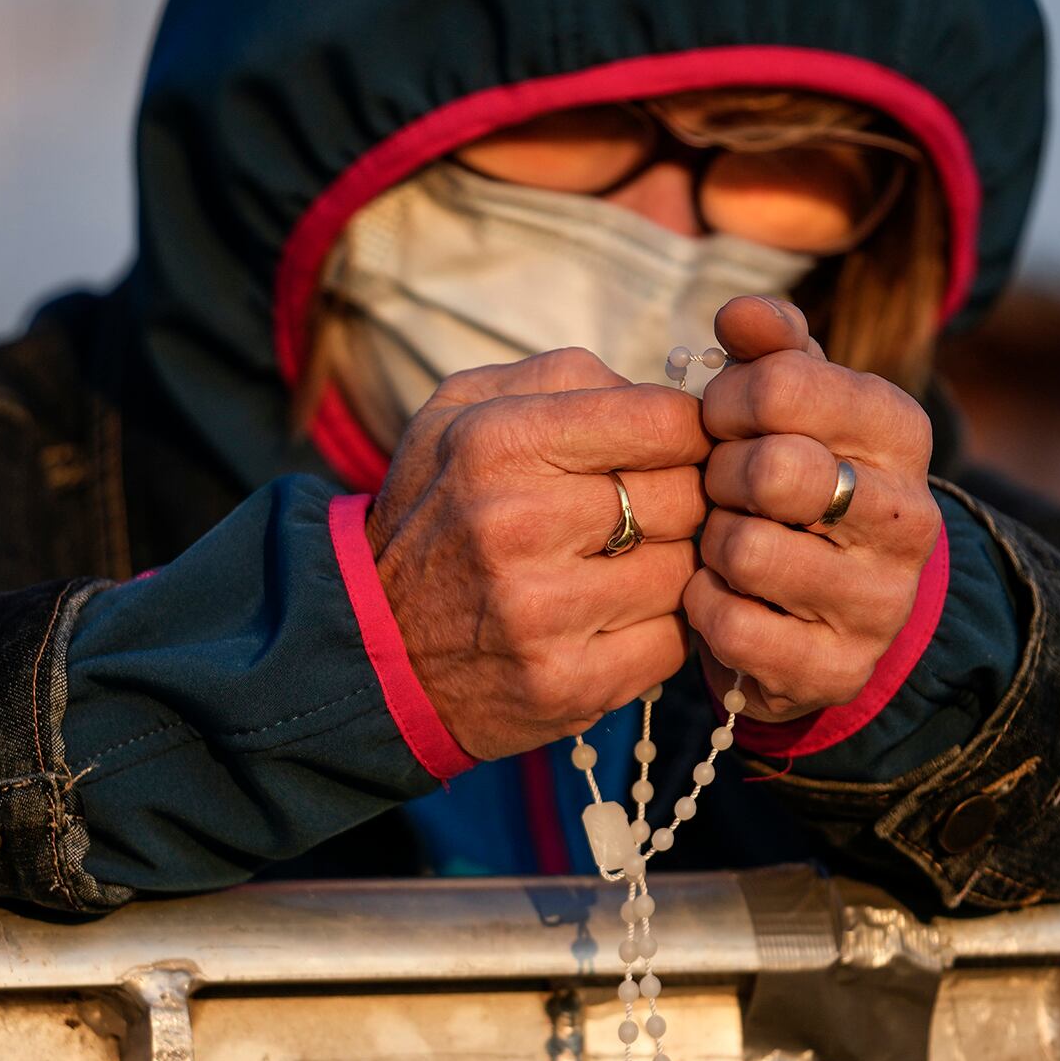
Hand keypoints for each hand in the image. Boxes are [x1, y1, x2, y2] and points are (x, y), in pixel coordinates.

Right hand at [368, 348, 709, 760]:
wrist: (375, 643)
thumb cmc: (439, 511)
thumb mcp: (463, 412)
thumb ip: (564, 377)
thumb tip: (664, 395)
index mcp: (499, 441)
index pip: (664, 421)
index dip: (685, 434)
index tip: (669, 450)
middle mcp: (518, 523)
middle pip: (684, 497)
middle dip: (676, 501)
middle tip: (641, 513)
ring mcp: (544, 612)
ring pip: (684, 571)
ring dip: (667, 568)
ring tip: (616, 568)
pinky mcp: (567, 683)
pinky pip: (673, 643)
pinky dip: (657, 631)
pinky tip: (611, 620)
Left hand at [685, 296, 940, 722]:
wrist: (823, 609)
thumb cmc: (793, 486)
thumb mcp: (790, 408)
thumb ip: (770, 348)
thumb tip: (740, 314)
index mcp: (899, 432)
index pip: (786, 384)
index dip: (726, 400)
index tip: (719, 421)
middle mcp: (908, 516)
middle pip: (771, 468)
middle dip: (718, 475)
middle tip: (717, 488)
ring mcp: (880, 600)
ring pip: (747, 550)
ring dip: (710, 545)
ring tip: (722, 543)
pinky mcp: (839, 668)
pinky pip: (733, 625)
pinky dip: (705, 608)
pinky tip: (719, 597)